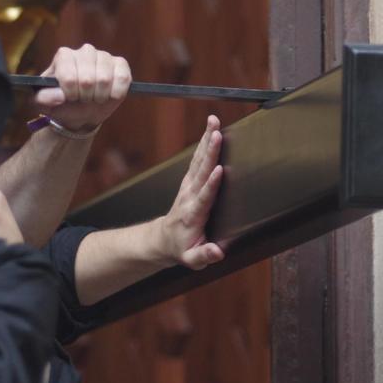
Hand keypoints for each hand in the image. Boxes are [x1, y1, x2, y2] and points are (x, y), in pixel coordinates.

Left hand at [34, 44, 130, 131]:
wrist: (81, 111)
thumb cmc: (61, 104)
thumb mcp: (44, 104)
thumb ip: (43, 99)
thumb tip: (60, 96)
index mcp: (64, 56)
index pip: (69, 76)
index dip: (70, 93)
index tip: (70, 98)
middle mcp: (84, 51)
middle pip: (87, 79)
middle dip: (85, 97)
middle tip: (83, 99)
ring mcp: (104, 56)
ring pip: (105, 80)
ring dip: (100, 96)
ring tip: (95, 97)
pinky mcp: (120, 64)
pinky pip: (122, 78)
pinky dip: (116, 92)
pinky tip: (109, 96)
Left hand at [152, 115, 224, 269]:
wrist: (163, 240)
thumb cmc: (181, 250)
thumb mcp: (192, 259)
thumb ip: (204, 256)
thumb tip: (217, 252)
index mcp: (194, 215)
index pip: (204, 197)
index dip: (211, 184)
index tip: (219, 170)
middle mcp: (190, 196)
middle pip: (201, 171)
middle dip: (210, 151)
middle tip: (218, 133)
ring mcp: (188, 187)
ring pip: (199, 160)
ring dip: (207, 140)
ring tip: (214, 122)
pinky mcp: (189, 181)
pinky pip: (198, 159)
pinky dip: (204, 143)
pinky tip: (211, 129)